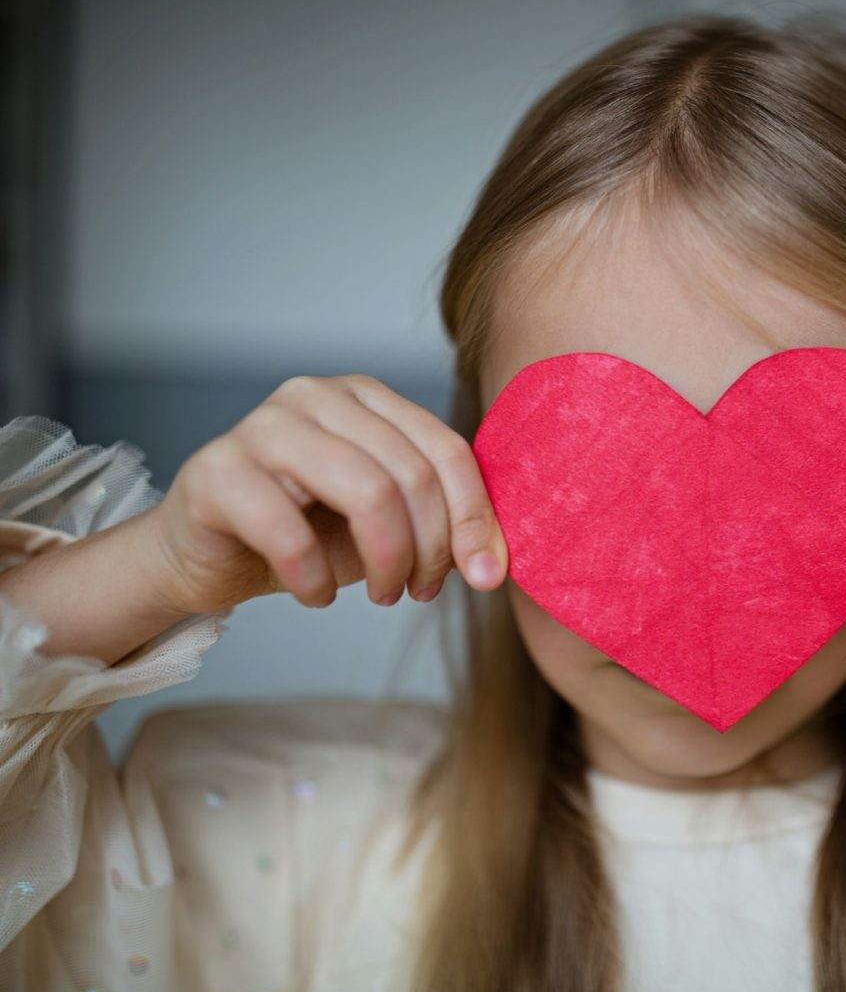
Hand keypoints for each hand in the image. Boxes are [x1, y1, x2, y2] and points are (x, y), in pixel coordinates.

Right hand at [141, 374, 507, 614]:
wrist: (206, 553)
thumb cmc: (306, 532)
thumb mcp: (386, 524)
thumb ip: (439, 522)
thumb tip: (493, 562)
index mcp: (366, 397)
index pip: (446, 450)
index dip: (475, 518)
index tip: (484, 577)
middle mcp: (316, 395)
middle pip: (412, 474)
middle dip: (430, 549)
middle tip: (418, 592)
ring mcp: (262, 426)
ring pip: (365, 491)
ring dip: (386, 561)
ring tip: (380, 594)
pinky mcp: (215, 471)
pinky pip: (290, 532)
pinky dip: (316, 579)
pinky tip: (318, 596)